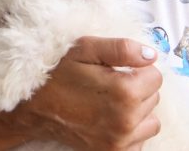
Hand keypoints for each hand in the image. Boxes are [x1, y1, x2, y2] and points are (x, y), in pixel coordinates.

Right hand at [13, 36, 162, 150]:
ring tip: (110, 102)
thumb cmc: (57, 74)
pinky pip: (140, 140)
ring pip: (151, 120)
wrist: (32, 107)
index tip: (118, 70)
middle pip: (153, 97)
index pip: (156, 75)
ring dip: (137, 110)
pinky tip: (111, 119)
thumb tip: (151, 55)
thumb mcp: (85, 48)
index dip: (137, 69)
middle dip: (137, 88)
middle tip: (109, 84)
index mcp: (124, 91)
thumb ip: (121, 48)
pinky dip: (131, 130)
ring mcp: (120, 140)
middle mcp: (126, 119)